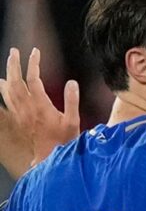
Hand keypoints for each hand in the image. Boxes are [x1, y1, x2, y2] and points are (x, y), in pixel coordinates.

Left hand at [0, 48, 79, 165]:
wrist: (49, 159)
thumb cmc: (63, 141)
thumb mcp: (73, 121)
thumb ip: (72, 101)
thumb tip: (72, 82)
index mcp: (41, 105)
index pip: (33, 79)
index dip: (33, 63)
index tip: (35, 52)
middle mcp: (27, 108)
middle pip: (15, 82)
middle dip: (14, 65)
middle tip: (14, 52)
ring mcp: (20, 115)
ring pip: (7, 91)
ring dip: (6, 76)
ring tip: (7, 66)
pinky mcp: (17, 121)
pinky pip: (5, 104)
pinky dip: (2, 93)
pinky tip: (1, 87)